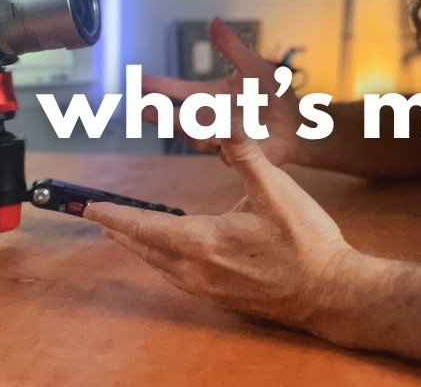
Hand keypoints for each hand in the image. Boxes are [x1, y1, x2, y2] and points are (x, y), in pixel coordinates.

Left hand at [83, 135, 357, 329]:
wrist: (332, 292)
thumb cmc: (307, 242)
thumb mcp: (277, 189)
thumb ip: (245, 154)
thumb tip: (221, 123)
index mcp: (204, 240)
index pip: (145, 226)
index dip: (114, 215)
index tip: (88, 207)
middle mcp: (198, 269)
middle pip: (145, 249)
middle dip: (120, 231)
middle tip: (98, 218)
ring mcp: (210, 288)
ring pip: (161, 267)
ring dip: (140, 248)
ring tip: (125, 236)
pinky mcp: (223, 299)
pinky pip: (179, 279)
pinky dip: (163, 263)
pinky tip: (170, 258)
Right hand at [142, 18, 303, 165]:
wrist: (300, 125)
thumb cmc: (277, 96)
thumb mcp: (255, 66)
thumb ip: (232, 47)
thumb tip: (214, 21)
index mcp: (211, 96)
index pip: (180, 91)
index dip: (159, 86)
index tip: (138, 80)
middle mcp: (211, 119)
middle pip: (180, 118)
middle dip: (161, 114)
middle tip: (143, 109)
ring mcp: (221, 139)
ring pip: (197, 138)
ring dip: (195, 129)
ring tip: (186, 121)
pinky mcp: (236, 155)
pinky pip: (223, 152)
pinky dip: (224, 143)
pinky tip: (229, 135)